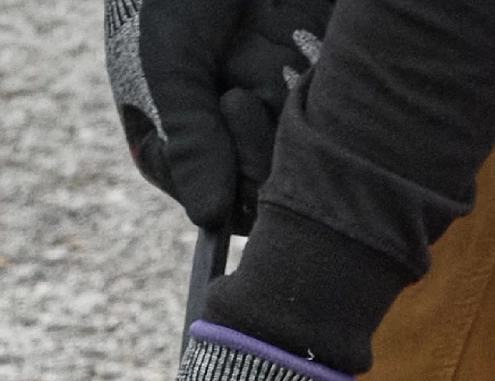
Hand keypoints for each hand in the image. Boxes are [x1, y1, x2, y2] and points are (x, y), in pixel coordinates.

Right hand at [105, 0, 328, 238]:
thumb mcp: (168, 57)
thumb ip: (188, 136)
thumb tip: (208, 219)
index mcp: (172, 138)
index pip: (202, 195)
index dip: (219, 173)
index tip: (225, 104)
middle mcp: (223, 130)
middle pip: (255, 187)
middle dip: (255, 149)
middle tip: (240, 90)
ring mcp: (268, 101)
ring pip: (294, 158)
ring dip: (291, 121)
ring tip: (276, 58)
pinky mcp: (308, 74)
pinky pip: (325, 117)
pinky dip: (322, 94)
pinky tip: (304, 46)